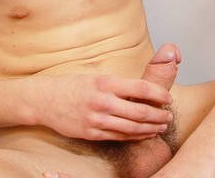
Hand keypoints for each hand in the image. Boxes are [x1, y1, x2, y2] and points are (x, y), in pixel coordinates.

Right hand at [30, 73, 172, 141]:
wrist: (45, 100)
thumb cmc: (71, 86)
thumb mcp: (94, 77)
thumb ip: (116, 85)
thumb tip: (141, 91)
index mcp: (105, 82)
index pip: (140, 89)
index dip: (158, 95)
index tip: (168, 98)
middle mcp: (102, 101)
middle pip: (139, 112)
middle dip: (158, 116)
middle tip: (169, 116)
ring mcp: (96, 119)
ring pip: (131, 128)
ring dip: (150, 129)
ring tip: (161, 127)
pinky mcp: (91, 134)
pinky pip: (118, 137)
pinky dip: (135, 137)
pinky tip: (143, 135)